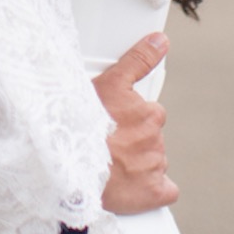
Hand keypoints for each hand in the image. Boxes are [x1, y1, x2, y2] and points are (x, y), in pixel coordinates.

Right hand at [92, 33, 178, 214]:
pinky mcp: (152, 192)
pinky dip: (154, 188)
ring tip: (111, 163)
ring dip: (138, 162)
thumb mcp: (108, 82)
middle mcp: (154, 137)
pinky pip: (164, 190)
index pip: (149, 113)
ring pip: (153, 161)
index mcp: (147, 112)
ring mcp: (154, 165)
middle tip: (110, 142)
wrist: (69, 166)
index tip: (116, 124)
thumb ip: (138, 61)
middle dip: (134, 139)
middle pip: (150, 137)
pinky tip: (135, 186)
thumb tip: (161, 41)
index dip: (130, 118)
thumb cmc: (80, 123)